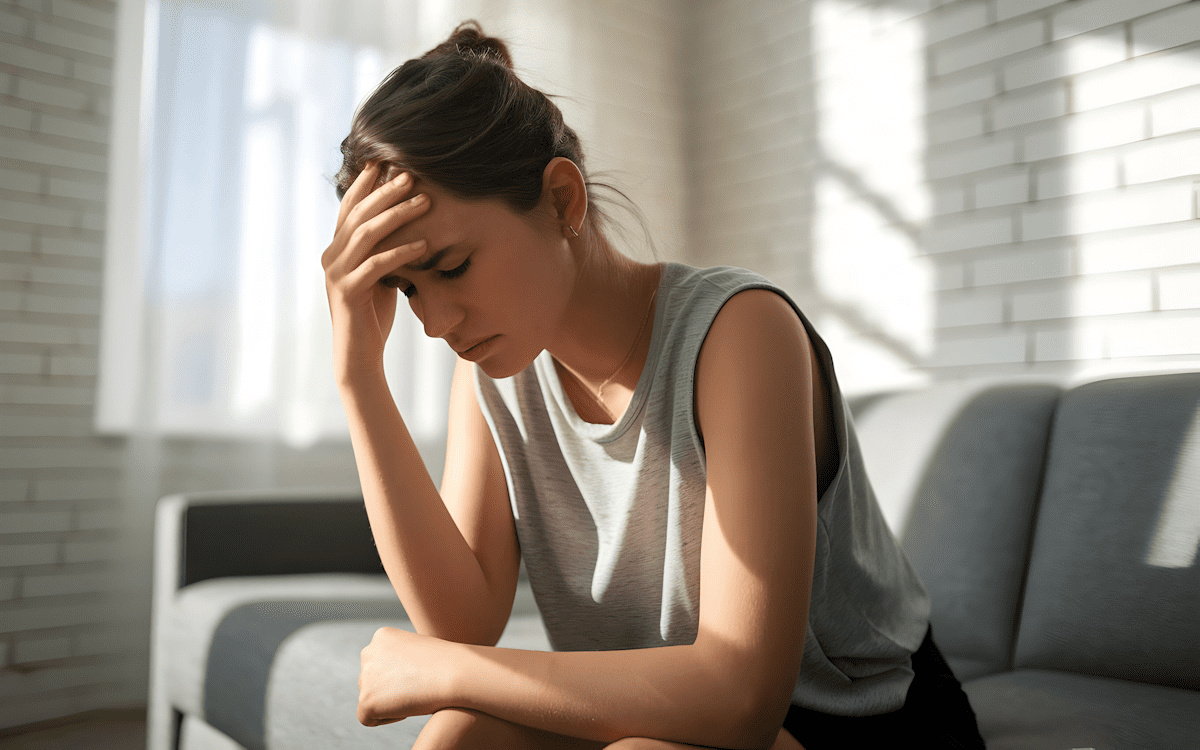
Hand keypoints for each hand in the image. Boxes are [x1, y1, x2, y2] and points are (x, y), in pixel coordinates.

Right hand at [322, 163, 431, 380]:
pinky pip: (377, 265)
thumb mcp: (379, 275)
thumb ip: (382, 251)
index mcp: (335, 249)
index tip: (386, 162)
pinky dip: (402, 252)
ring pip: (367, 234)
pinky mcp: (349, 292)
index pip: (350, 208)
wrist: (359, 355)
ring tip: (425, 201)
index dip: (366, 183)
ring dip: (398, 214)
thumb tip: (406, 227)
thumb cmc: (373, 315)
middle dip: (386, 191)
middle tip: (411, 175)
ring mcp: (336, 274)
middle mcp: (331, 257)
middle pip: (359, 214)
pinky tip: (424, 244)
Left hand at [357, 626, 451, 725]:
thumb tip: (393, 679)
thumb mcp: (420, 651)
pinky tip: (407, 710)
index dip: (398, 676)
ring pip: (370, 698)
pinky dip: (387, 718)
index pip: (379, 663)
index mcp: (381, 636)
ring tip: (413, 698)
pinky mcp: (366, 701)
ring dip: (388, 702)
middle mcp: (368, 652)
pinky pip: (368, 718)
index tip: (417, 679)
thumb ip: (402, 660)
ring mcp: (365, 676)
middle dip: (389, 689)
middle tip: (415, 691)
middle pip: (371, 680)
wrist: (453, 672)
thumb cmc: (446, 663)